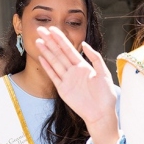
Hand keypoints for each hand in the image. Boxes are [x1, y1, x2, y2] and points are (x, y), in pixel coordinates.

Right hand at [36, 26, 118, 143]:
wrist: (101, 114)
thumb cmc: (106, 96)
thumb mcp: (104, 74)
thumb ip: (96, 58)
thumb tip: (85, 44)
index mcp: (84, 66)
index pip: (70, 49)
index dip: (61, 39)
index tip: (53, 29)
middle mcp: (74, 71)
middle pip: (59, 53)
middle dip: (50, 42)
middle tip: (40, 30)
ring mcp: (67, 80)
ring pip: (54, 62)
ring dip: (46, 52)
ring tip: (38, 41)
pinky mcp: (63, 90)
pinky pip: (53, 76)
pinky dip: (47, 67)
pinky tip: (41, 58)